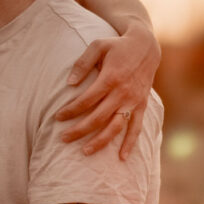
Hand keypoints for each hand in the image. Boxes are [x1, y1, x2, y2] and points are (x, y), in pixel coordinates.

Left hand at [56, 24, 160, 158]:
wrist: (146, 46)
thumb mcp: (97, 46)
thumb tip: (69, 83)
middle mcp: (123, 93)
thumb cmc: (117, 46)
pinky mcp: (141, 105)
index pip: (86, 100)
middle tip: (63, 138)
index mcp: (111, 78)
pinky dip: (130, 143)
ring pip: (116, 127)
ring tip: (85, 151)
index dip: (71, 110)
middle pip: (98, 117)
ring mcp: (133, 101)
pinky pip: (136, 127)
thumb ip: (82, 63)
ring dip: (100, 141)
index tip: (57, 117)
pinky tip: (122, 157)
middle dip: (79, 130)